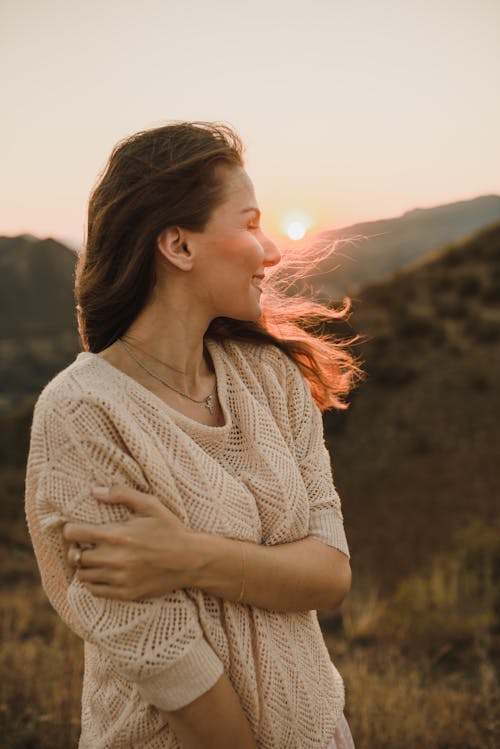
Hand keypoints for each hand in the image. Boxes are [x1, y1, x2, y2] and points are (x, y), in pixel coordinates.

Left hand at [63, 485, 197, 599]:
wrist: (191, 560)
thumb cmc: (170, 529)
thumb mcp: (150, 505)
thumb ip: (122, 494)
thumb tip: (95, 491)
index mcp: (116, 535)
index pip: (73, 534)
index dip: (71, 529)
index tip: (77, 529)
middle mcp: (113, 559)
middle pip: (76, 556)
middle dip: (78, 548)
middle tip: (86, 544)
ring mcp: (119, 579)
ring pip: (83, 575)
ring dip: (84, 566)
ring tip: (94, 558)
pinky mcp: (125, 593)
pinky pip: (95, 591)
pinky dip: (93, 582)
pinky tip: (103, 573)